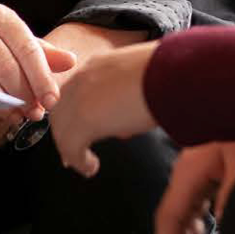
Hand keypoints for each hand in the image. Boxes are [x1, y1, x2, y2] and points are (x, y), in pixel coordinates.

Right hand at [0, 0, 66, 118]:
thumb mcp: (8, 39)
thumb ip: (39, 52)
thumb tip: (70, 61)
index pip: (27, 47)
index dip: (41, 77)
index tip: (51, 101)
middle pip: (7, 65)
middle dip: (24, 95)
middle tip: (34, 115)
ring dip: (1, 103)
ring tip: (15, 118)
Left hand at [50, 41, 157, 176]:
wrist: (173, 75)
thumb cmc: (168, 76)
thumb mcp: (139, 81)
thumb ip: (125, 97)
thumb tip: (122, 125)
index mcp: (97, 65)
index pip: (73, 92)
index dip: (74, 113)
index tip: (80, 129)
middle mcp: (83, 78)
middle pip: (61, 110)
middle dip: (66, 132)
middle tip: (74, 152)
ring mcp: (80, 98)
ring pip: (62, 129)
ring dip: (71, 148)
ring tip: (86, 164)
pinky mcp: (83, 120)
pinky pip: (71, 147)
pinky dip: (79, 161)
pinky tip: (91, 168)